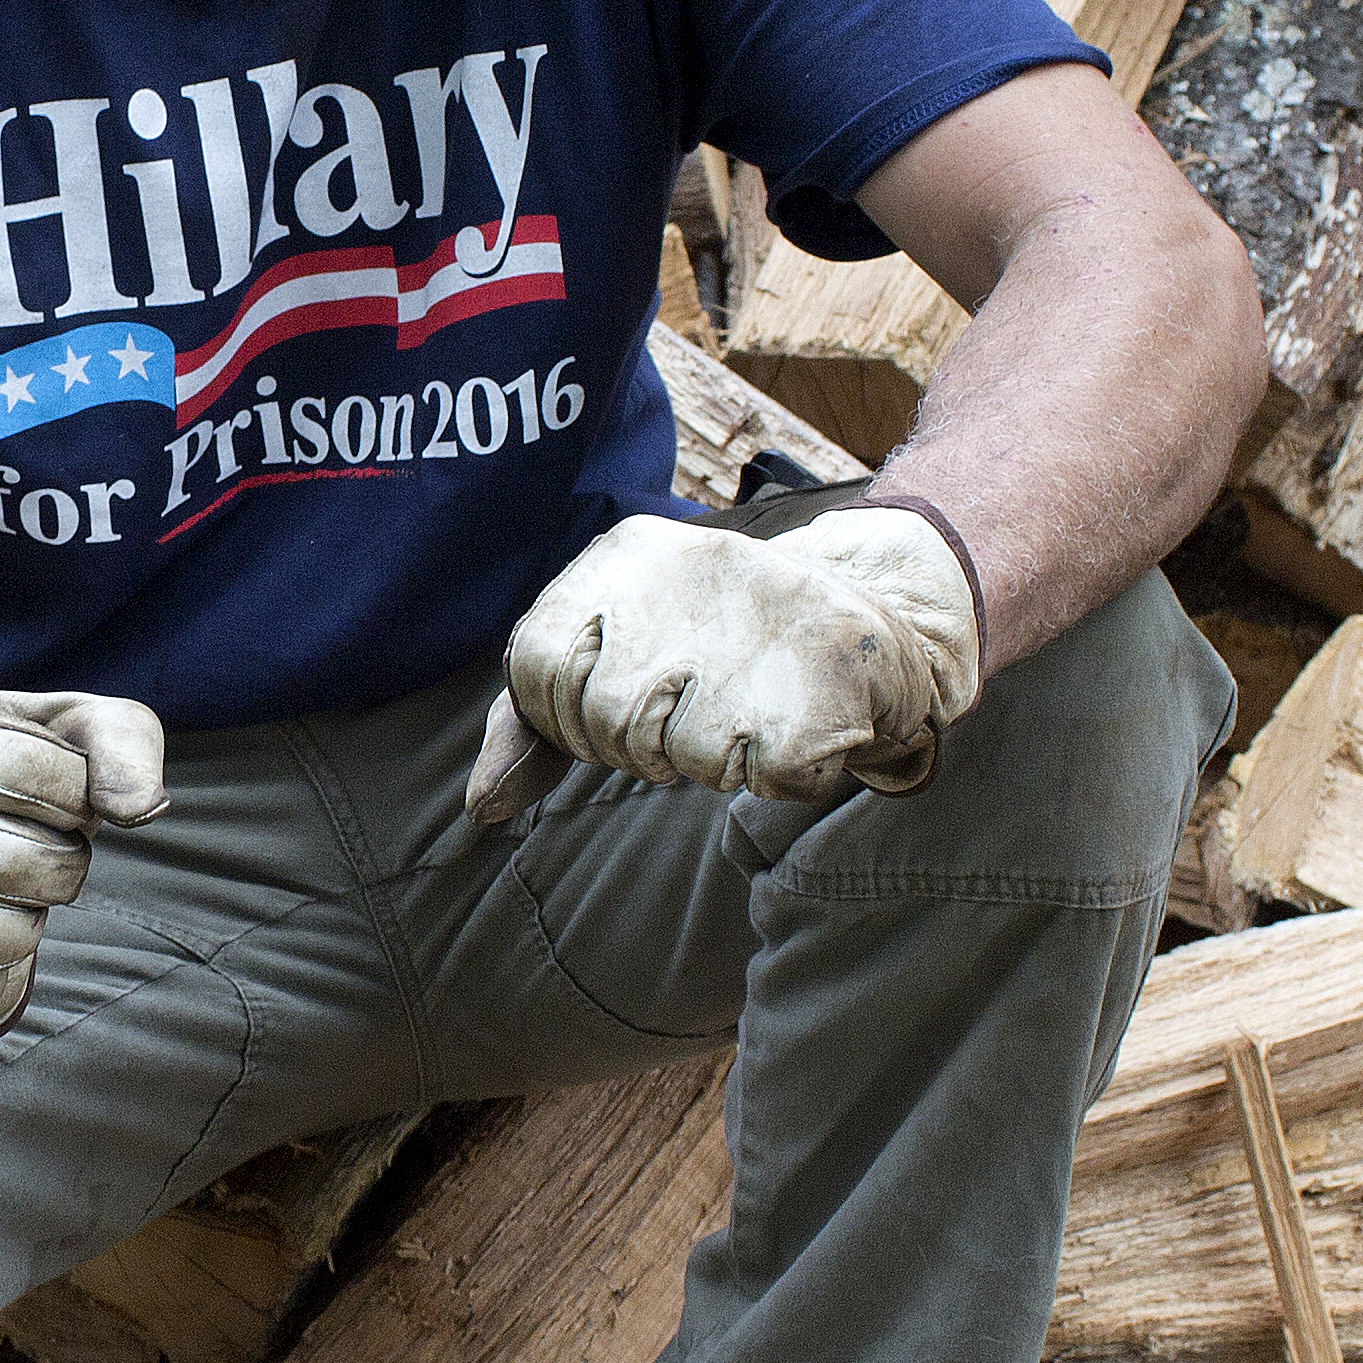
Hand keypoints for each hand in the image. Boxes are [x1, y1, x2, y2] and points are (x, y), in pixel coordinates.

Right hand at [0, 686, 171, 1037]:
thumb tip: (143, 806)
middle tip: (19, 858)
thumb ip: (119, 740)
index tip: (45, 801)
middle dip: (58, 869)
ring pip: (8, 938)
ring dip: (24, 928)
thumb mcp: (46, 733)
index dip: (76, 802)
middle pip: (40, 864)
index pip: (61, 777)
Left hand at [470, 508, 980, 815]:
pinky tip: (797, 724)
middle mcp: (689, 567)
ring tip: (750, 709)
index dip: (574, 715)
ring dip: (712, 759)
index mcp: (623, 555)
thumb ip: (536, 725)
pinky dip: (779, 772)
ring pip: (679, 753)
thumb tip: (482, 807)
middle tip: (701, 708)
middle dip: (643, 743)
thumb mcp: (617, 662)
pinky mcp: (823, 679)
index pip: (537, 667)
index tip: (629, 699)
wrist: (880, 615)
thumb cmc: (722, 652)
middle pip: (604, 718)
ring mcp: (762, 619)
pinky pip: (763, 776)